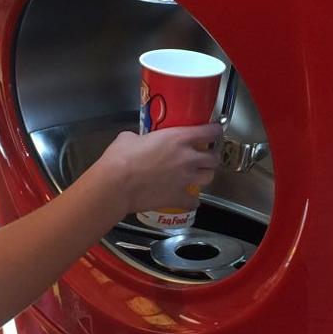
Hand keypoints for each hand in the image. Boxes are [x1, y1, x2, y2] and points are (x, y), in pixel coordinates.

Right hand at [95, 124, 221, 218]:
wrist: (117, 185)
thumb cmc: (121, 157)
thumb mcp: (130, 137)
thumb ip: (141, 137)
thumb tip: (138, 141)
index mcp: (179, 138)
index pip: (210, 132)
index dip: (215, 131)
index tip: (215, 131)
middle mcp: (188, 158)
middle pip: (214, 158)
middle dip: (210, 157)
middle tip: (204, 157)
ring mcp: (186, 179)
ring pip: (209, 178)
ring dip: (205, 176)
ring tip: (197, 176)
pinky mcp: (179, 198)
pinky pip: (194, 201)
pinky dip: (192, 201)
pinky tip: (188, 200)